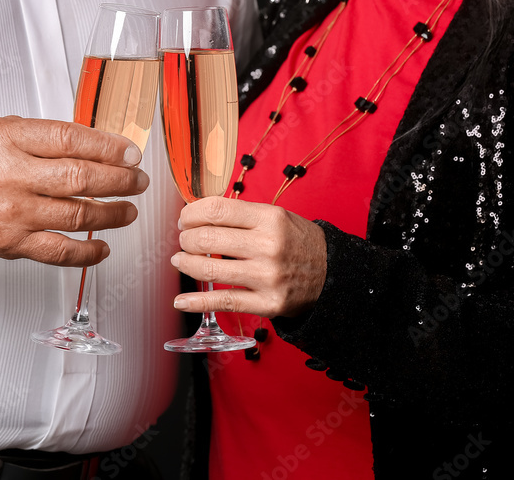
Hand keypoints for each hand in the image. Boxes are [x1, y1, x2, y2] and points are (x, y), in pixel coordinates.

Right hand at [0, 116, 148, 266]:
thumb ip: (43, 139)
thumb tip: (97, 148)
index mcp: (6, 139)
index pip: (71, 140)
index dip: (109, 146)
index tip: (130, 152)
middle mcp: (10, 176)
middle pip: (81, 178)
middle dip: (120, 180)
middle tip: (138, 180)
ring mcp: (12, 214)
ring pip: (77, 215)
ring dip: (112, 214)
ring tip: (128, 210)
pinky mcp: (11, 244)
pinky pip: (59, 251)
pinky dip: (87, 252)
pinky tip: (102, 247)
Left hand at [170, 197, 327, 318]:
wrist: (332, 274)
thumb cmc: (299, 243)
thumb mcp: (278, 217)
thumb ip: (242, 215)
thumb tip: (200, 214)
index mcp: (270, 219)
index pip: (218, 209)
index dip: (192, 213)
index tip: (184, 218)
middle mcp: (268, 246)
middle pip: (208, 237)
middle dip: (186, 238)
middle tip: (184, 239)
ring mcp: (266, 276)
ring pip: (209, 268)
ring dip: (186, 264)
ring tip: (181, 261)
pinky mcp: (266, 303)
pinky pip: (222, 301)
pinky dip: (196, 302)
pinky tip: (182, 301)